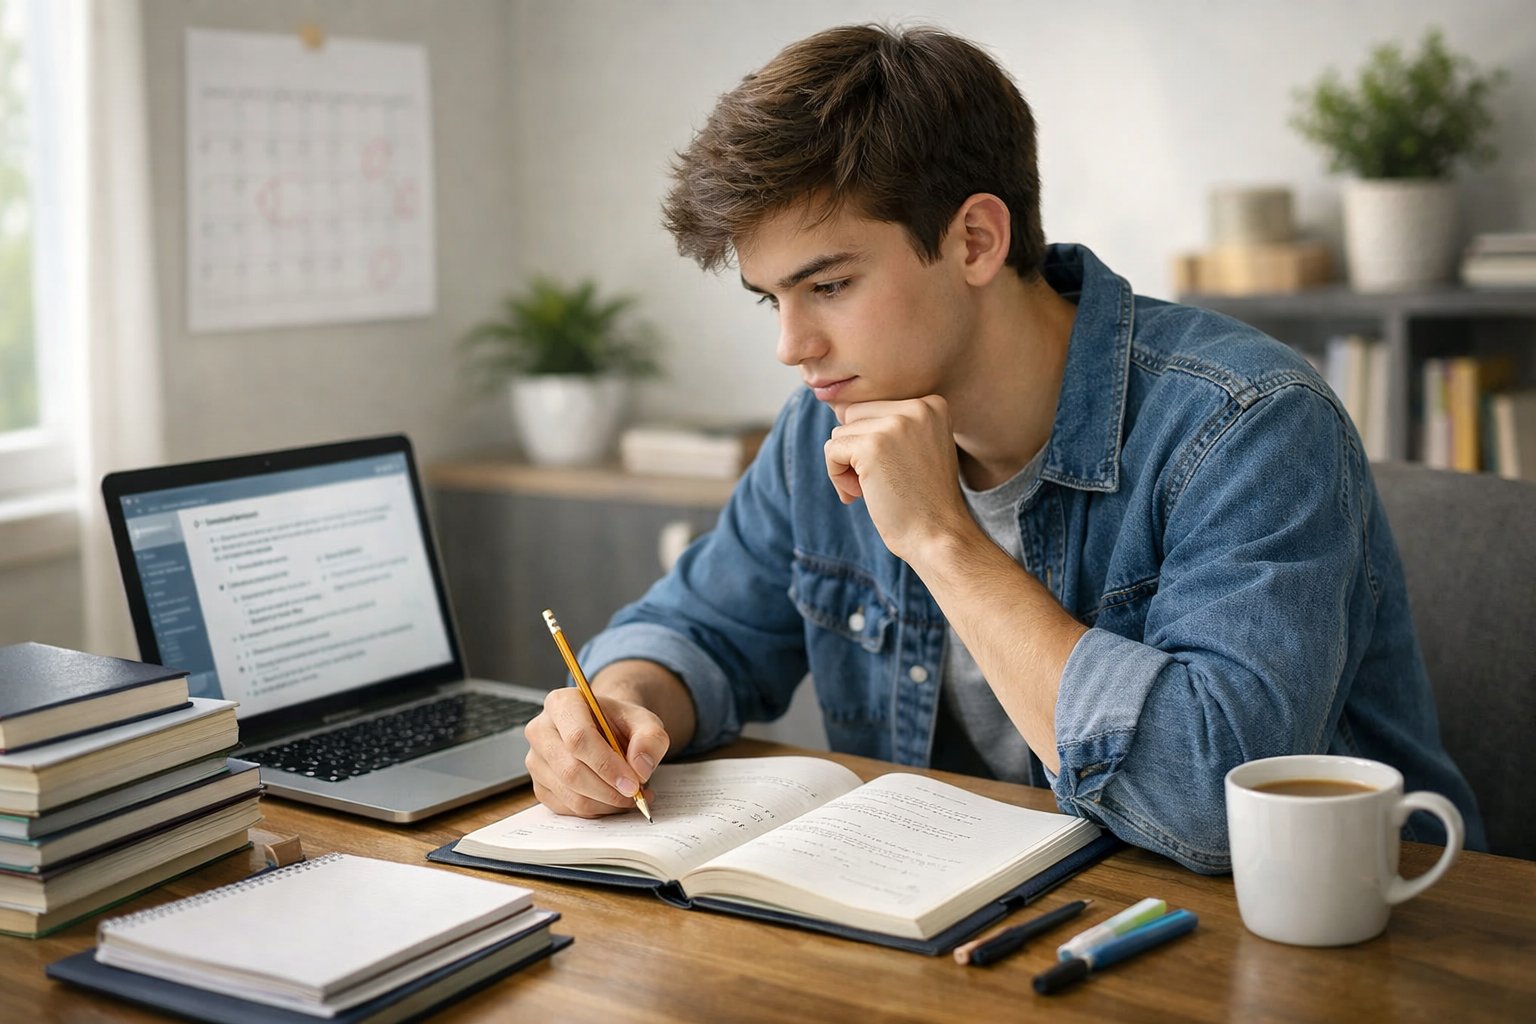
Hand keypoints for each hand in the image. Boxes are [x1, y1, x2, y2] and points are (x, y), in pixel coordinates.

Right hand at [524, 687, 669, 816]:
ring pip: (569, 794)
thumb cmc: (620, 723)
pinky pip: (566, 808)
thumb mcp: (645, 721)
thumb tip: (640, 768)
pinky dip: (595, 810)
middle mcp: (541, 730)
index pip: (578, 738)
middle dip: (608, 790)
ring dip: (605, 803)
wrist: (606, 730)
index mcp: (562, 703)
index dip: (607, 765)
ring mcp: (535, 760)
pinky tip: (613, 800)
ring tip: (630, 796)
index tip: (633, 783)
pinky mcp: (539, 785)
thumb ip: (650, 739)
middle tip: (636, 795)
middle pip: (570, 770)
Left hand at [823, 395, 975, 562]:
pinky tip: (858, 494)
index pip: (874, 408)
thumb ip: (892, 425)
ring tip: (872, 490)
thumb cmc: (923, 499)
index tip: (890, 471)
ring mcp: (894, 424)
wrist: (939, 535)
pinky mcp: (871, 446)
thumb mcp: (919, 448)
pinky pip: (832, 450)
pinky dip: (836, 475)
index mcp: (931, 404)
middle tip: (876, 482)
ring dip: (846, 465)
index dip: (872, 442)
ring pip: (840, 433)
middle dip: (855, 449)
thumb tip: (839, 409)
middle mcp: (917, 407)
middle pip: (854, 415)